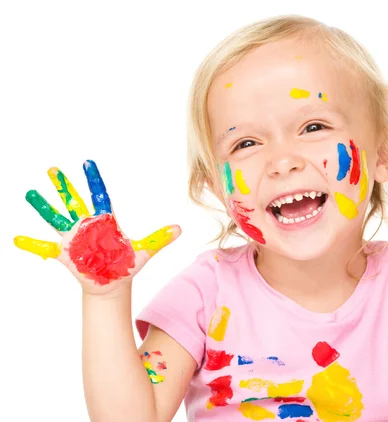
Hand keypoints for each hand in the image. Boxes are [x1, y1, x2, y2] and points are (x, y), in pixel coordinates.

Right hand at [14, 160, 180, 293]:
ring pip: (56, 218)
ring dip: (43, 206)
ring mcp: (74, 238)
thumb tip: (180, 229)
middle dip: (63, 186)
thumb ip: (159, 239)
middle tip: (52, 168)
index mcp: (105, 221)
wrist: (112, 284)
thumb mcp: (144, 252)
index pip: (99, 195)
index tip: (87, 163)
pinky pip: (45, 247)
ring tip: (30, 193)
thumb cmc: (126, 265)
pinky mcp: (65, 254)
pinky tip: (16, 238)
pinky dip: (31, 244)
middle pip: (73, 201)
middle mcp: (87, 225)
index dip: (94, 180)